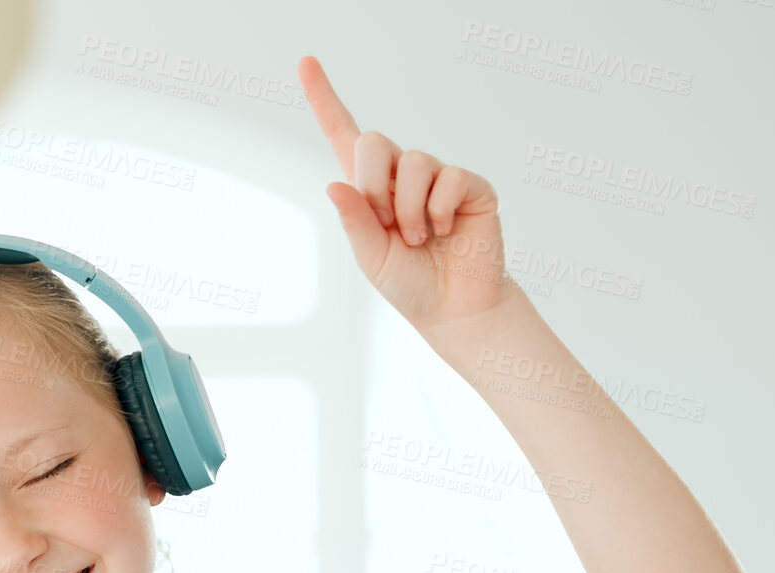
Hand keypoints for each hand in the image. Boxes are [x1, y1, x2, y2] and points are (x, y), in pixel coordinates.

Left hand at [299, 54, 518, 334]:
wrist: (453, 307)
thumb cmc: (409, 282)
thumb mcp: (369, 256)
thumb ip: (354, 220)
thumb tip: (334, 184)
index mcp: (369, 188)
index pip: (344, 134)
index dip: (324, 98)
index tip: (305, 62)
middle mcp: (401, 174)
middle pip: (374, 141)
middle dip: (372, 184)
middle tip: (386, 224)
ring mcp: (437, 176)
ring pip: (412, 162)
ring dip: (408, 209)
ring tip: (418, 238)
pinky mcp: (468, 184)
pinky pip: (447, 178)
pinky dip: (437, 212)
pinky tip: (443, 232)